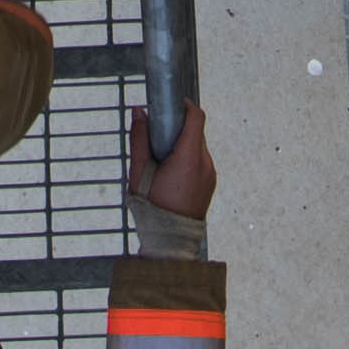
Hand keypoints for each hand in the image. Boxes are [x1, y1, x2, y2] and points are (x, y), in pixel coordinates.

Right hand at [124, 98, 215, 225]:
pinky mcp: (209, 184)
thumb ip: (139, 139)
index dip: (184, 106)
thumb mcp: (139, 172)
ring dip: (182, 146)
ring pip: (197, 148)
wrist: (169, 242)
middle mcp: (205, 164)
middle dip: (177, 129)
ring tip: (161, 161)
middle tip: (156, 137)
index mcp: (189, 158)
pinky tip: (171, 175)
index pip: (196, 117)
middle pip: (195, 132)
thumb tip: (139, 111)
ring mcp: (210, 175)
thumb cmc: (151, 207)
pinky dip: (188, 160)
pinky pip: (200, 163)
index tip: (169, 106)